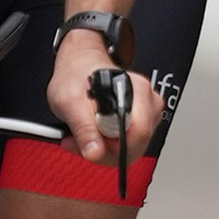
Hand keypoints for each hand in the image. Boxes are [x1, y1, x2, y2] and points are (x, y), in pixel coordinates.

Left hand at [46, 24, 165, 167]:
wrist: (77, 66)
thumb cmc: (75, 77)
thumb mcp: (70, 102)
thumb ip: (83, 129)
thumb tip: (94, 152)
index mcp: (136, 91)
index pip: (137, 135)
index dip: (112, 148)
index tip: (89, 144)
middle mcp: (148, 102)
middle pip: (136, 146)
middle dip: (104, 152)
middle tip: (80, 141)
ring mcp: (146, 113)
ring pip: (131, 150)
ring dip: (104, 150)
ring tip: (83, 135)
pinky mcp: (140, 122)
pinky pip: (127, 146)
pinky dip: (107, 146)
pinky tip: (92, 135)